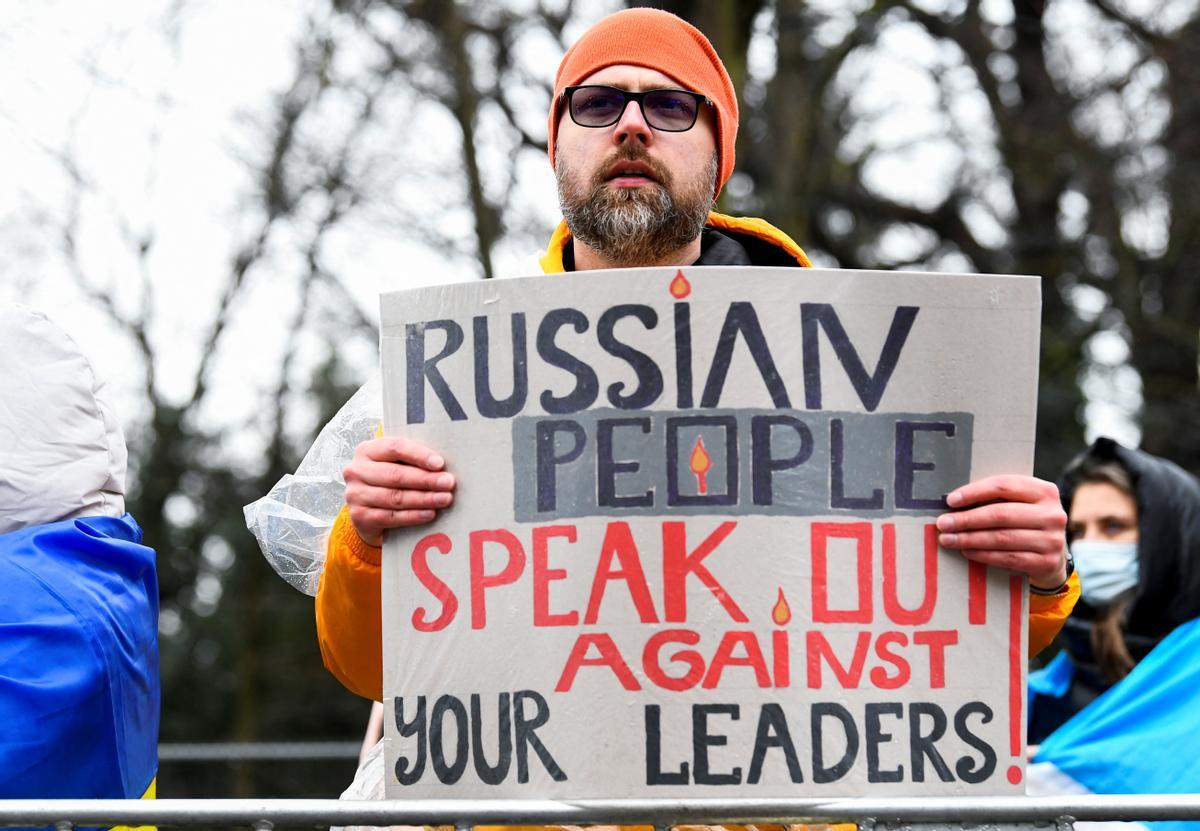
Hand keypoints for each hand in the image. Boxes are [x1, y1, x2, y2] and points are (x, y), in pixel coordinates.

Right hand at [343, 437, 455, 545]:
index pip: (395, 448)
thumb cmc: (389, 481)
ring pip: (395, 497)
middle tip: (448, 483)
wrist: (368, 511)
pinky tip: (430, 514)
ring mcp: (355, 494)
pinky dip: (413, 516)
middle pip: (396, 475)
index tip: (440, 463)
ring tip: (445, 499)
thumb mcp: (396, 464)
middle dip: (426, 479)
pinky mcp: (359, 516)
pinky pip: (391, 517)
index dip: (418, 455)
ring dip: (424, 499)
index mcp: (367, 450)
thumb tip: (444, 465)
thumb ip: (413, 460)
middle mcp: (357, 471)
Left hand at [935, 475, 1068, 589]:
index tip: (951, 501)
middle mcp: (1053, 514)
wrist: (1052, 556)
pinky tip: (966, 551)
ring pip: (1002, 538)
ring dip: (970, 539)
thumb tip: (954, 501)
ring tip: (948, 539)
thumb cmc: (1025, 523)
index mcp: (1044, 491)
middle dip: (967, 519)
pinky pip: (1008, 558)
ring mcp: (1052, 540)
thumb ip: (996, 498)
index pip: (1003, 486)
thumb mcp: (1019, 504)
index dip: (974, 492)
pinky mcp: (1047, 562)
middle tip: (943, 524)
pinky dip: (983, 554)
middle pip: (1000, 514)